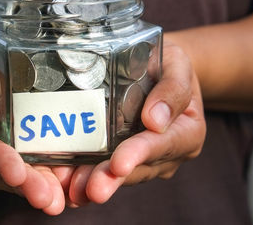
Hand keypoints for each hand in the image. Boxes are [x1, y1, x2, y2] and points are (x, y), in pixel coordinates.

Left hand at [61, 41, 205, 204]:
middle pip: (138, 169)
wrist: (153, 66)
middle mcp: (166, 153)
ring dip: (94, 180)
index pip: (163, 145)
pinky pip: (103, 167)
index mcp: (186, 132)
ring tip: (73, 189)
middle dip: (112, 179)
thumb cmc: (165, 63)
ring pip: (118, 174)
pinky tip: (65, 180)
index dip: (139, 154)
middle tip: (91, 189)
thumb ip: (173, 89)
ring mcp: (143, 159)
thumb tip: (155, 121)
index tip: (119, 164)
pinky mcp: (121, 156)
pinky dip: (84, 174)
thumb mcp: (177, 64)